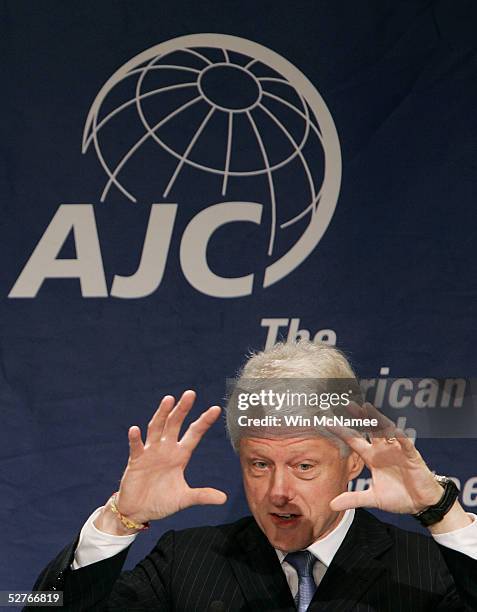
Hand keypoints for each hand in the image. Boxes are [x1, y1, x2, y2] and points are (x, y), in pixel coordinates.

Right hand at [100, 391, 226, 529]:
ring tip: (168, 399)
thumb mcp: (184, 499)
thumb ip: (202, 496)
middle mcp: (166, 449)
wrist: (138, 512)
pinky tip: (135, 429)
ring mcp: (150, 453)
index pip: (194, 434)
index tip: (216, 409)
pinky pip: (136, 447)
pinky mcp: (136, 461)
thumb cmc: (161, 501)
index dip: (204, 421)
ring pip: (157, 428)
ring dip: (162, 414)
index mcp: (180, 455)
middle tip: (190, 393)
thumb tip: (224, 499)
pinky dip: (135, 438)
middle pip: (175, 424)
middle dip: (182, 409)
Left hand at [329, 402, 443, 514]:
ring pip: (387, 431)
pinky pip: (406, 444)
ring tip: (368, 408)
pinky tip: (395, 431)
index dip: (342, 432)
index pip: (354, 441)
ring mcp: (397, 451)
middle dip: (361, 417)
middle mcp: (383, 450)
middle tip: (349, 405)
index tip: (328, 422)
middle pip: (370, 430)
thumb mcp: (373, 498)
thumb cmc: (398, 497)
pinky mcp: (412, 456)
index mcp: (372, 458)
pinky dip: (401, 437)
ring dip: (378, 420)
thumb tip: (331, 505)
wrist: (421, 504)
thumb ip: (353, 499)